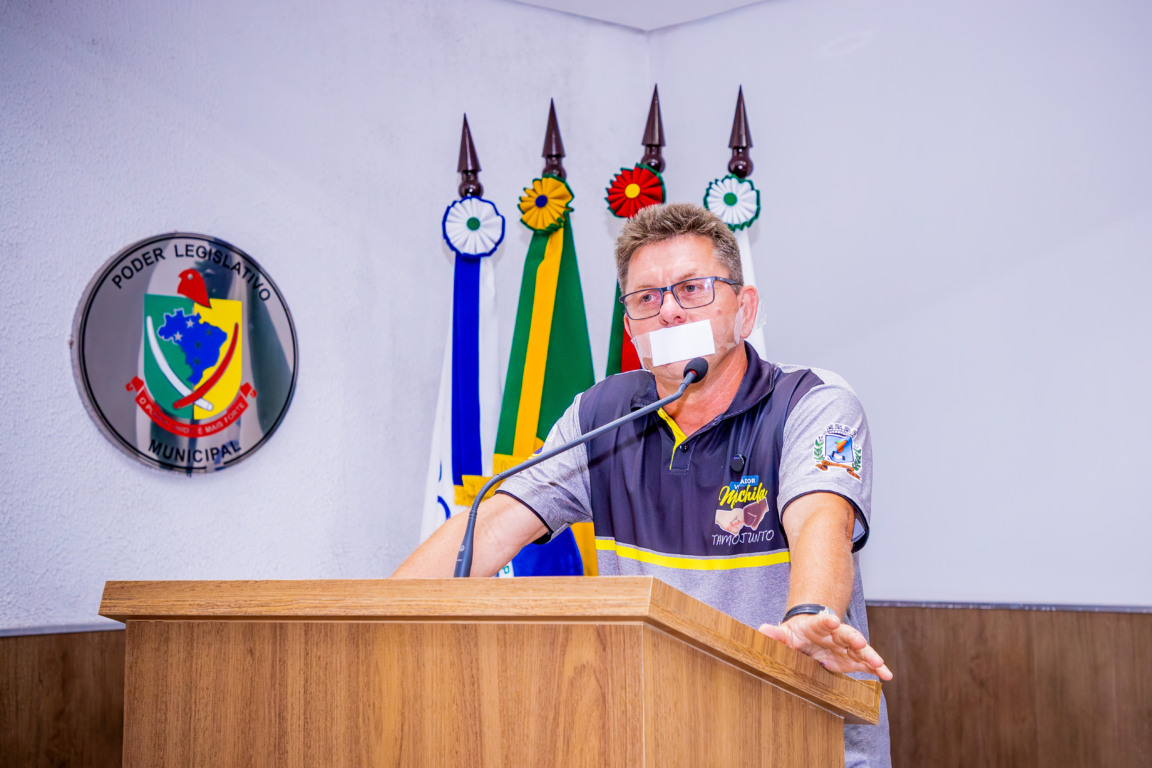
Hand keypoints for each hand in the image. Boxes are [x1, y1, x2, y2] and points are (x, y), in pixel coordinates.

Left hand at [758, 613, 892, 680]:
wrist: (807, 636)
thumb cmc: (796, 634)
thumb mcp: (785, 634)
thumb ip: (776, 634)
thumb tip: (762, 630)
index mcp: (818, 625)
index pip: (822, 620)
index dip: (826, 620)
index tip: (830, 620)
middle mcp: (835, 634)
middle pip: (846, 633)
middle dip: (854, 638)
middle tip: (860, 642)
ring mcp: (845, 646)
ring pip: (860, 649)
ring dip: (870, 655)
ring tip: (879, 664)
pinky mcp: (851, 659)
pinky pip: (866, 663)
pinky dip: (877, 669)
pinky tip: (887, 675)